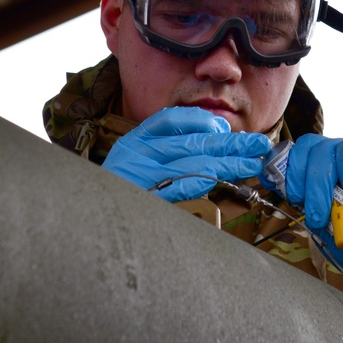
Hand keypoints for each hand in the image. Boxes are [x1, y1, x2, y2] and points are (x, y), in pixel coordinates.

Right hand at [101, 106, 270, 201]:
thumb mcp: (136, 166)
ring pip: (192, 162)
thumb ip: (167, 151)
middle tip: (258, 144)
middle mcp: (136, 154)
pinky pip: (180, 186)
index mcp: (134, 141)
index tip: (226, 130)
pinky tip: (225, 180)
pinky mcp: (145, 200)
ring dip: (227, 162)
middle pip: (191, 141)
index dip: (202, 122)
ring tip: (252, 164)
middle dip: (230, 143)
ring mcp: (140, 177)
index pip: (170, 119)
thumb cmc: (117, 196)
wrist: (85, 222)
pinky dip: (205, 181)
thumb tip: (213, 137)